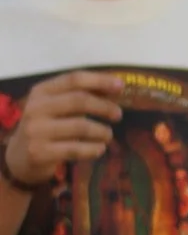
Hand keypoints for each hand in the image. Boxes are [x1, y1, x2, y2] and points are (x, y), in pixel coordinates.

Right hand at [3, 71, 123, 185]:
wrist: (20, 156)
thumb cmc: (48, 126)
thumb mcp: (58, 107)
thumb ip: (81, 96)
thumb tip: (116, 88)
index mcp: (42, 91)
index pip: (74, 79)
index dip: (100, 80)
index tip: (121, 86)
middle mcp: (36, 108)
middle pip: (79, 100)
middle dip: (104, 106)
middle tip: (118, 114)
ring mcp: (36, 130)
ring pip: (80, 126)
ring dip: (102, 131)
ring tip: (107, 135)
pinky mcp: (39, 152)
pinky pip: (76, 149)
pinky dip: (93, 149)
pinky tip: (100, 149)